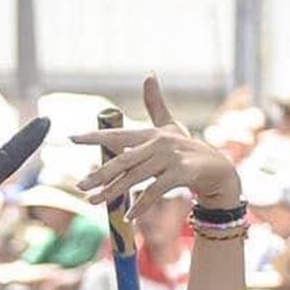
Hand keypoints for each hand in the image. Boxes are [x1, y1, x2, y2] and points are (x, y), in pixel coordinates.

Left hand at [73, 74, 241, 216]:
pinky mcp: (181, 174)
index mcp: (152, 134)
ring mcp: (171, 158)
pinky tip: (128, 216)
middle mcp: (159, 143)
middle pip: (122, 160)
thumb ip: (155, 105)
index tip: (71, 138)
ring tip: (94, 202)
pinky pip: (154, 191)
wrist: (218, 170)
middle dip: (99, 173)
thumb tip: (149, 73)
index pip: (118, 135)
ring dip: (113, 192)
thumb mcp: (171, 127)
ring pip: (135, 178)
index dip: (95, 136)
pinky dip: (141, 205)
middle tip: (79, 185)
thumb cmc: (188, 148)